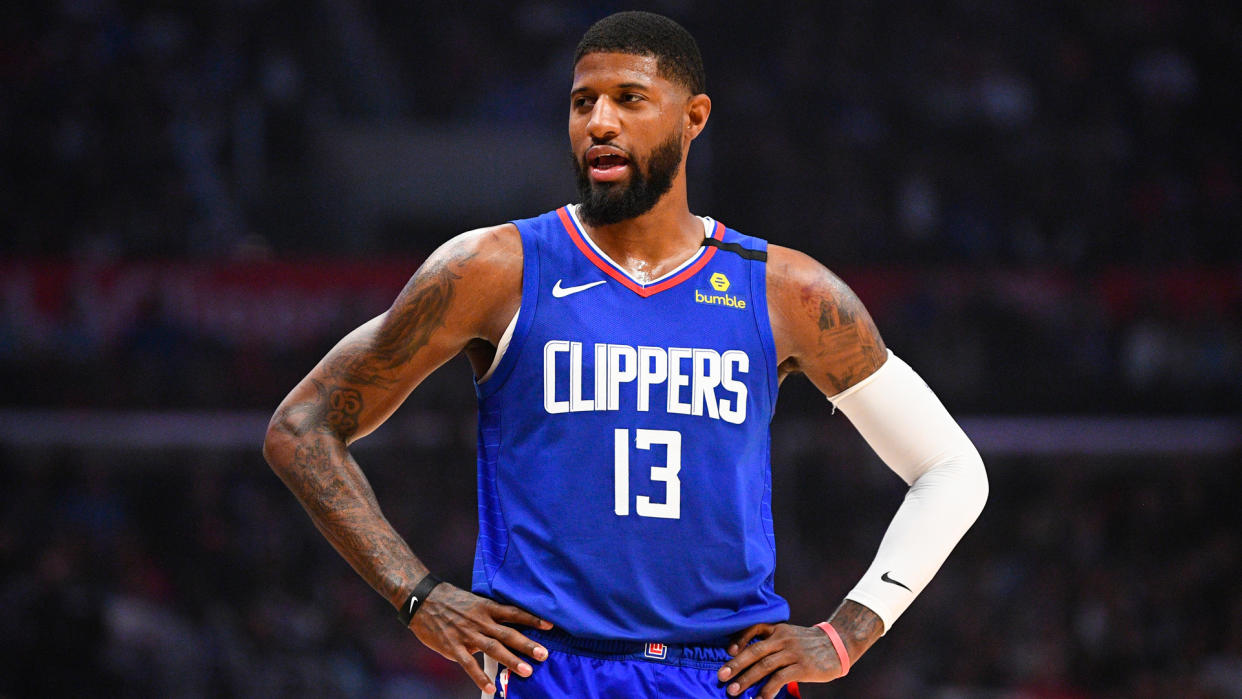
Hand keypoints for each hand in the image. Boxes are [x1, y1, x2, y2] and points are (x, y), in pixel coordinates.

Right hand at [407, 583, 553, 693]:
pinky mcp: (453, 647)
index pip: (514, 613)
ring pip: (493, 649)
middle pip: (508, 633)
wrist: (422, 599)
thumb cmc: (450, 601)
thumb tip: (505, 629)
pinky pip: (469, 665)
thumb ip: (489, 616)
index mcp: (486, 608)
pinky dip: (480, 677)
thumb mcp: (474, 603)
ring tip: (526, 672)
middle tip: (544, 654)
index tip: (550, 625)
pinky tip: (492, 688)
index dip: (532, 619)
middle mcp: (480, 621)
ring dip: (511, 661)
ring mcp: (467, 634)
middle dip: (527, 645)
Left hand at [716, 623, 844, 697]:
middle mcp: (783, 639)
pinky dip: (768, 690)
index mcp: (779, 630)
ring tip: (734, 691)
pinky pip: (780, 679)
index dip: (740, 639)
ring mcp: (793, 653)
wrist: (839, 645)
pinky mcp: (802, 667)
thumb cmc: (810, 644)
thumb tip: (749, 659)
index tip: (728, 651)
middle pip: (755, 650)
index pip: (755, 629)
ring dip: (747, 679)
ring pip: (765, 665)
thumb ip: (773, 643)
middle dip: (736, 664)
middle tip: (722, 677)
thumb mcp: (791, 636)